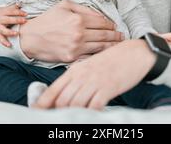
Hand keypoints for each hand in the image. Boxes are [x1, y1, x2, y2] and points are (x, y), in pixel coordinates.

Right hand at [0, 4, 26, 46]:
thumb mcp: (4, 9)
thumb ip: (12, 7)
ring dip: (10, 32)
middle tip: (24, 20)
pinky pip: (1, 39)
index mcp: (1, 13)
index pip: (10, 11)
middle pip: (7, 20)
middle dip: (16, 20)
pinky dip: (5, 42)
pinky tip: (9, 45)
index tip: (26, 14)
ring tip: (16, 33)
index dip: (18, 12)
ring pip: (3, 30)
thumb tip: (20, 3)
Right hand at [19, 0, 123, 62]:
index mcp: (78, 19)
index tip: (115, 26)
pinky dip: (100, 55)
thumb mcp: (64, 6)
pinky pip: (90, 57)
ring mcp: (76, 47)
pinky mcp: (72, 58)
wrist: (30, 38)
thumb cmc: (47, 20)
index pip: (102, 22)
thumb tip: (100, 15)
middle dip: (115, 36)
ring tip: (119, 45)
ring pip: (101, 47)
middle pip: (104, 35)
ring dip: (112, 46)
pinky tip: (106, 54)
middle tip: (122, 36)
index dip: (111, 24)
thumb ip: (83, 8)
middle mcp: (79, 34)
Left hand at [33, 39, 154, 109]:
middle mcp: (82, 76)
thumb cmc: (111, 61)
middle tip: (58, 117)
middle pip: (62, 100)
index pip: (53, 90)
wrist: (134, 53)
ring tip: (76, 117)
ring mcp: (94, 82)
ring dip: (74, 113)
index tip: (36, 112)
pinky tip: (93, 113)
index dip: (42, 103)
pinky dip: (91, 112)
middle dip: (58, 112)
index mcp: (75, 70)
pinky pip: (94, 106)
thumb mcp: (89, 66)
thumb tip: (62, 95)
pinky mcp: (108, 88)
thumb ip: (75, 78)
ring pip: (76, 105)